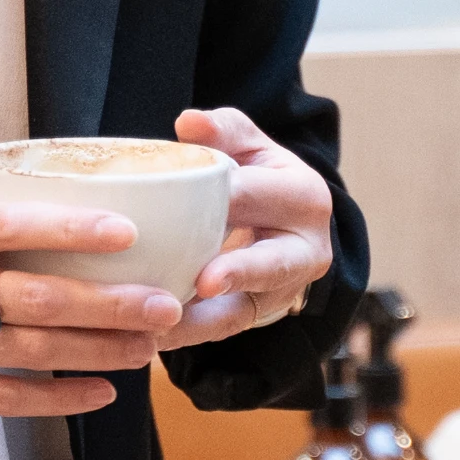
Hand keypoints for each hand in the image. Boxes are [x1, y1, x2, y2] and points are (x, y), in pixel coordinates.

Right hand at [0, 200, 188, 418]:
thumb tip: (41, 227)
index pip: (8, 225)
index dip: (71, 227)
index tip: (127, 230)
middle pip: (36, 295)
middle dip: (109, 303)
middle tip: (165, 303)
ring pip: (30, 347)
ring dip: (98, 349)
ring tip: (149, 346)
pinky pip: (4, 397)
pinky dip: (56, 396)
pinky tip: (99, 392)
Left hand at [163, 104, 334, 348]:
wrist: (281, 222)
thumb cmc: (255, 177)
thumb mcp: (247, 146)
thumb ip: (221, 130)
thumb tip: (189, 123)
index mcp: (303, 195)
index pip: (257, 195)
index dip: (224, 200)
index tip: (186, 209)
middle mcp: (307, 248)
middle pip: (271, 263)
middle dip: (238, 272)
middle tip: (203, 282)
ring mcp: (286, 289)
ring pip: (246, 308)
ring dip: (204, 319)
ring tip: (163, 321)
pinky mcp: (260, 316)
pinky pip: (224, 330)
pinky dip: (188, 334)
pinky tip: (152, 336)